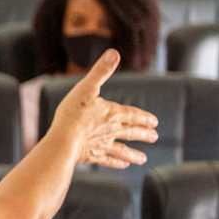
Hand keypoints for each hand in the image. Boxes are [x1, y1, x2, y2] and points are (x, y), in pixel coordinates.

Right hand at [52, 49, 158, 169]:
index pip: (133, 115)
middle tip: (155, 137)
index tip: (154, 122)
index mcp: (112, 113)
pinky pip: (108, 160)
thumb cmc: (73, 113)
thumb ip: (101, 71)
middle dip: (144, 134)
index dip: (144, 118)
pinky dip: (116, 163)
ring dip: (134, 154)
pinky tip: (123, 165)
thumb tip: (114, 53)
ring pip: (122, 150)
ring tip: (143, 159)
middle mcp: (111, 130)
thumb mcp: (86, 87)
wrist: (63, 141)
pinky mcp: (92, 156)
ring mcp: (102, 145)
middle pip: (131, 132)